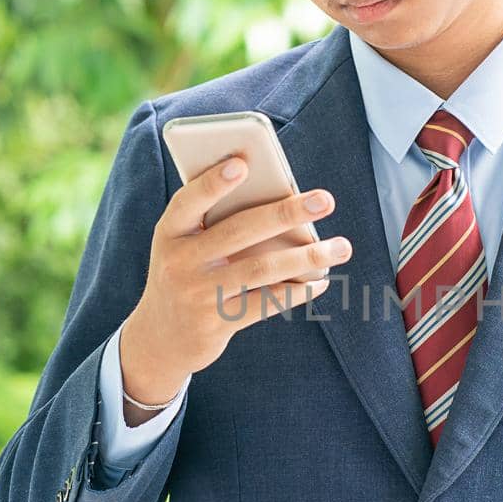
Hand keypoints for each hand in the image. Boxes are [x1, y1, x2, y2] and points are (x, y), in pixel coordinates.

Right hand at [120, 158, 352, 405]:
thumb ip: (216, 223)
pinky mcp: (217, 323)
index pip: (188, 201)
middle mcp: (180, 262)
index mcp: (170, 233)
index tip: (243, 164)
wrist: (160, 337)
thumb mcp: (184, 246)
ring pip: (261, 269)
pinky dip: (298, 290)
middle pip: (239, 231)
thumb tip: (283, 203)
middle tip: (326, 199)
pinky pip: (266, 302)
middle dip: (286, 212)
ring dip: (307, 256)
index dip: (213, 183)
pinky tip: (321, 280)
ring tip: (341, 246)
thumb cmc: (185, 274)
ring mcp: (198, 294)